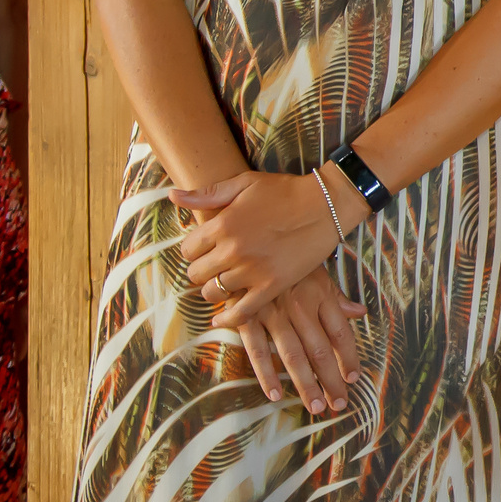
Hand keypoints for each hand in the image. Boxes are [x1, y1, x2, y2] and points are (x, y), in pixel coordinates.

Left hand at [177, 168, 360, 326]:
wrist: (327, 204)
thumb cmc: (286, 191)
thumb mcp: (245, 183)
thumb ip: (208, 194)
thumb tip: (173, 196)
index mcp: (222, 224)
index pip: (188, 249)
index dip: (195, 250)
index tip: (206, 250)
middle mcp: (233, 249)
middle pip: (196, 273)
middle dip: (203, 270)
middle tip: (216, 266)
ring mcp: (252, 270)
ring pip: (213, 292)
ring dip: (215, 289)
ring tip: (225, 282)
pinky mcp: (272, 285)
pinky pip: (241, 311)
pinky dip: (228, 318)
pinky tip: (221, 318)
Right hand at [233, 266, 365, 414]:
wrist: (247, 238)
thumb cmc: (285, 258)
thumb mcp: (316, 272)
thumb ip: (336, 297)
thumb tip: (360, 314)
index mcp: (319, 295)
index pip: (340, 332)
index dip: (349, 356)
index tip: (354, 379)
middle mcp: (300, 306)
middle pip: (320, 349)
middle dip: (330, 379)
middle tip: (339, 404)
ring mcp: (273, 313)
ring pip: (293, 355)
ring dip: (305, 384)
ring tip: (316, 406)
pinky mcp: (247, 317)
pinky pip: (258, 349)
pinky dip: (266, 373)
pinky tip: (274, 393)